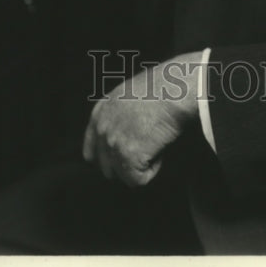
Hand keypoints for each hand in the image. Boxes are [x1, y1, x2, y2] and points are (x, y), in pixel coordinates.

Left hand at [82, 51, 202, 186]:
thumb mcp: (130, 93)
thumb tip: (127, 131)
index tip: (123, 160)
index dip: (108, 159)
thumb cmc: (162, 87)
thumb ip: (120, 113)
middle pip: (107, 167)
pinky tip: (160, 150)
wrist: (174, 89)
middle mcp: (102, 128)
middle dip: (127, 164)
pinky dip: (153, 170)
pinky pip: (139, 180)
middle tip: (147, 149)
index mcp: (101, 112)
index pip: (91, 150)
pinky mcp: (128, 156)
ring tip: (155, 144)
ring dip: (141, 166)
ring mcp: (113, 143)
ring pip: (123, 175)